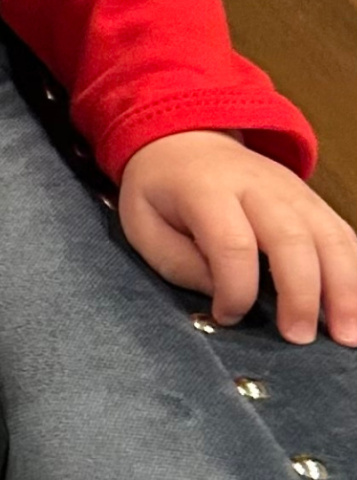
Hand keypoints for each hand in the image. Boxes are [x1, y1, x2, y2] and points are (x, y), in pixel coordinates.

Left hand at [119, 130, 356, 345]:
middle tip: (299, 338)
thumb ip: (179, 263)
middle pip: (292, 239)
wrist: (186, 141)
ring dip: (345, 289)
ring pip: (331, 237)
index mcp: (206, 189)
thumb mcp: (143, 224)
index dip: (236, 288)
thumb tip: (222, 297)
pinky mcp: (314, 201)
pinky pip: (345, 236)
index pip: (232, 243)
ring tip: (347, 335)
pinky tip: (355, 308)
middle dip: (301, 294)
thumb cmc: (162, 191)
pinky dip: (356, 273)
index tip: (227, 316)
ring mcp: (294, 190)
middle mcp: (258, 186)